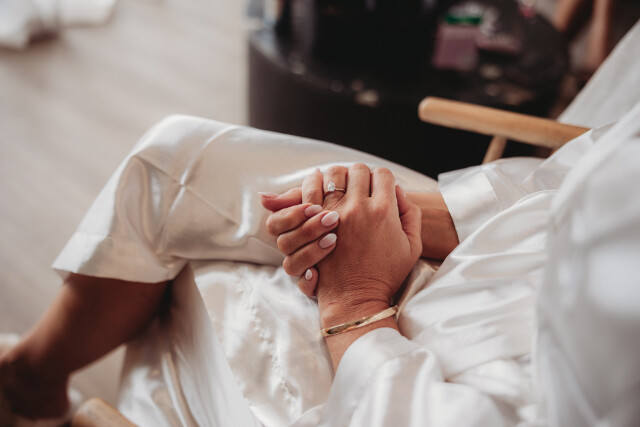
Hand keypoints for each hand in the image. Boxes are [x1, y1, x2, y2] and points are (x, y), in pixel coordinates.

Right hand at [264, 201, 339, 296]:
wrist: (363, 235)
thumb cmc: (339, 212)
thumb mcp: (322, 199)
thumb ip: (299, 194)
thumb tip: (263, 197)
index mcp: (289, 228)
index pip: (274, 224)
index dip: (292, 215)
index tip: (314, 207)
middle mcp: (292, 248)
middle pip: (284, 243)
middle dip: (308, 230)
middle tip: (332, 219)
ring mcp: (302, 266)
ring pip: (291, 265)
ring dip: (310, 251)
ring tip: (334, 238)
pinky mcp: (314, 283)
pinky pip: (303, 287)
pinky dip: (308, 282)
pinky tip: (317, 274)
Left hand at [310, 164, 421, 323]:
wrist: (356, 298)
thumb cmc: (385, 275)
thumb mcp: (413, 247)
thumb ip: (411, 214)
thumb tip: (398, 192)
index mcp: (385, 211)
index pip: (383, 174)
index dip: (382, 179)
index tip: (379, 189)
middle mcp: (359, 208)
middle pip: (358, 170)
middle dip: (361, 176)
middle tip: (359, 188)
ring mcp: (334, 213)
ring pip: (334, 174)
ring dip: (338, 177)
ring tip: (340, 188)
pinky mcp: (314, 222)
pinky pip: (311, 189)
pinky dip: (315, 184)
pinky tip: (319, 189)